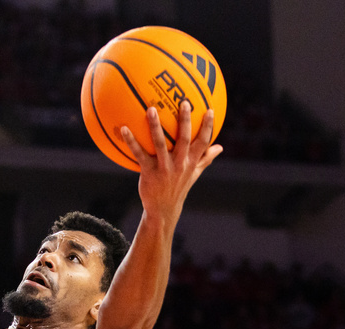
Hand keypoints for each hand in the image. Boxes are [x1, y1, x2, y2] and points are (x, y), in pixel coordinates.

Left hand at [121, 102, 222, 226]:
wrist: (163, 209)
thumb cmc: (179, 187)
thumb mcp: (194, 174)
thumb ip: (205, 159)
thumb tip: (220, 147)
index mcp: (191, 162)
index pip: (203, 142)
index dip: (208, 126)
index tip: (209, 110)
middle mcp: (179, 164)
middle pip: (185, 139)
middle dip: (185, 121)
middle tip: (184, 102)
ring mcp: (164, 168)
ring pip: (160, 144)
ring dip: (155, 126)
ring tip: (151, 109)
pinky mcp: (148, 172)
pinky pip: (139, 154)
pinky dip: (131, 141)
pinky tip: (124, 128)